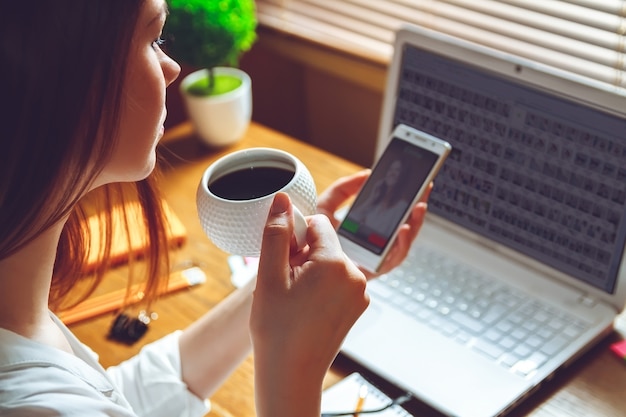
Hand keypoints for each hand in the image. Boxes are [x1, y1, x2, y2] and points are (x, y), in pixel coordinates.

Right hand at [251, 192, 368, 416]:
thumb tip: (282, 199)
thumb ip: (277, 233)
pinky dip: (322, 286)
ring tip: (294, 297)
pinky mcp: (358, 306)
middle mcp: (355, 276)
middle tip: (285, 282)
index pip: (318, 223)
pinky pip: (339, 281)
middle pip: (326, 243)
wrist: (291, 374)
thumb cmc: (277, 329)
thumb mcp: (269, 276)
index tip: (283, 259)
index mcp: (335, 264)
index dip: (296, 236)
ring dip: (312, 271)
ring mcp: (360, 294)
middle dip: (304, 254)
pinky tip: (305, 307)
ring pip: (331, 263)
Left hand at [316, 170, 431, 276]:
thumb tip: (365, 175)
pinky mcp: (372, 271)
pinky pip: (392, 260)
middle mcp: (373, 243)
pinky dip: (401, 245)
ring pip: (402, 242)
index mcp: (365, 227)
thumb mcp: (325, 206)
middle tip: (424, 189)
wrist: (297, 261)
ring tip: (417, 207)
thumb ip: (343, 189)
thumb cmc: (309, 237)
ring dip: (414, 224)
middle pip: (402, 225)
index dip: (405, 196)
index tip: (415, 179)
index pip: (391, 211)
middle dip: (416, 206)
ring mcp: (374, 258)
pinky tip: (403, 230)